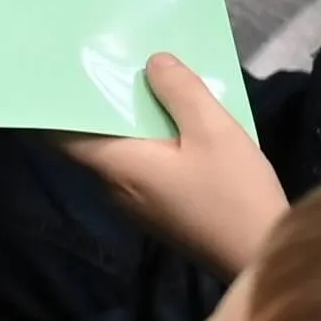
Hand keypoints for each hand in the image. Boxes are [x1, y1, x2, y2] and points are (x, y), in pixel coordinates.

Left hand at [62, 53, 286, 272]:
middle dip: (104, 103)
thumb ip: (180, 91)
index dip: (59, 104)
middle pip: (95, 139)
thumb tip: (152, 63)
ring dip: (133, 122)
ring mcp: (137, 204)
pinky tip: (176, 123)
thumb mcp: (213, 130)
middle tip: (114, 61)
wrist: (262, 259)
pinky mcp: (160, 212)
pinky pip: (143, 168)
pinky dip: (151, 143)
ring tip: (148, 81)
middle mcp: (116, 187)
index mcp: (118, 166)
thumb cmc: (234, 193)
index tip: (65, 73)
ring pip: (123, 153)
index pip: (62, 135)